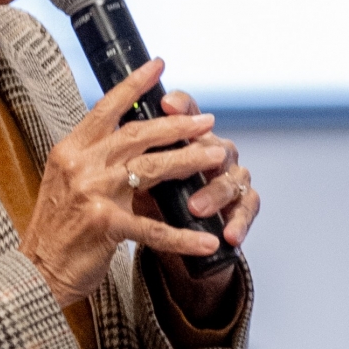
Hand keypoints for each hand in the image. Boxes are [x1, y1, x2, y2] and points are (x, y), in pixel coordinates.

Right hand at [20, 59, 231, 308]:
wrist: (36, 271)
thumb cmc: (56, 229)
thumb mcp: (67, 180)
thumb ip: (94, 158)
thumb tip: (130, 136)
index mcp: (70, 150)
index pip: (106, 108)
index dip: (134, 85)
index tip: (159, 66)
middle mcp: (81, 165)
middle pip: (139, 134)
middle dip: (178, 125)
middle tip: (207, 120)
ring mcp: (93, 193)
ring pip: (152, 168)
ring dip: (190, 160)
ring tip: (217, 156)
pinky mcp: (105, 225)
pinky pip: (154, 228)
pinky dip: (183, 237)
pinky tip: (205, 240)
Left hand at [138, 87, 257, 320]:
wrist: (170, 249)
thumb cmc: (151, 208)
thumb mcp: (135, 178)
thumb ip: (130, 153)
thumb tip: (103, 127)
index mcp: (189, 138)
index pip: (186, 112)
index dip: (180, 105)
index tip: (165, 100)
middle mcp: (216, 150)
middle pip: (212, 143)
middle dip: (195, 153)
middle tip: (187, 157)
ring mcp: (232, 178)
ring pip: (231, 178)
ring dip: (214, 193)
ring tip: (197, 209)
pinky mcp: (243, 208)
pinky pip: (245, 211)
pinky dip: (237, 224)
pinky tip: (227, 237)